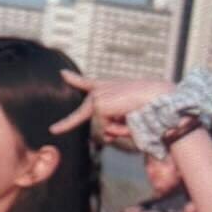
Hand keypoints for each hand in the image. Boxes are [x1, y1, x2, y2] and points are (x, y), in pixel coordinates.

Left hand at [50, 71, 172, 143]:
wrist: (158, 98)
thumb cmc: (149, 106)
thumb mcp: (129, 113)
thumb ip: (114, 123)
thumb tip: (105, 137)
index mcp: (109, 87)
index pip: (88, 83)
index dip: (75, 79)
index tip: (63, 74)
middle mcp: (101, 90)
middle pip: (81, 114)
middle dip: (66, 123)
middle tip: (53, 130)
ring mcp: (98, 96)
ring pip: (100, 126)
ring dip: (116, 129)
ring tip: (129, 117)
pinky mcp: (98, 104)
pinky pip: (104, 128)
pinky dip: (117, 129)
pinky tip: (127, 117)